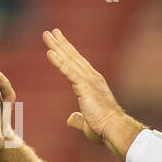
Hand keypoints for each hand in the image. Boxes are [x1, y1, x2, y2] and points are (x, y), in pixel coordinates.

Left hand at [42, 28, 141, 158]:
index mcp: (93, 85)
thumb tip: (70, 119)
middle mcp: (92, 78)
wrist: (114, 129)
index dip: (67, 53)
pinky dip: (59, 61)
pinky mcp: (85, 86)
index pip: (77, 65)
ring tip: (46, 35)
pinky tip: (50, 52)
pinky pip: (69, 71)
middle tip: (51, 32)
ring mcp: (89, 81)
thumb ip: (78, 119)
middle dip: (61, 44)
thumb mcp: (87, 123)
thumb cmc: (104, 129)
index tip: (59, 42)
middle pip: (73, 57)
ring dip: (57, 47)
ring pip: (70, 60)